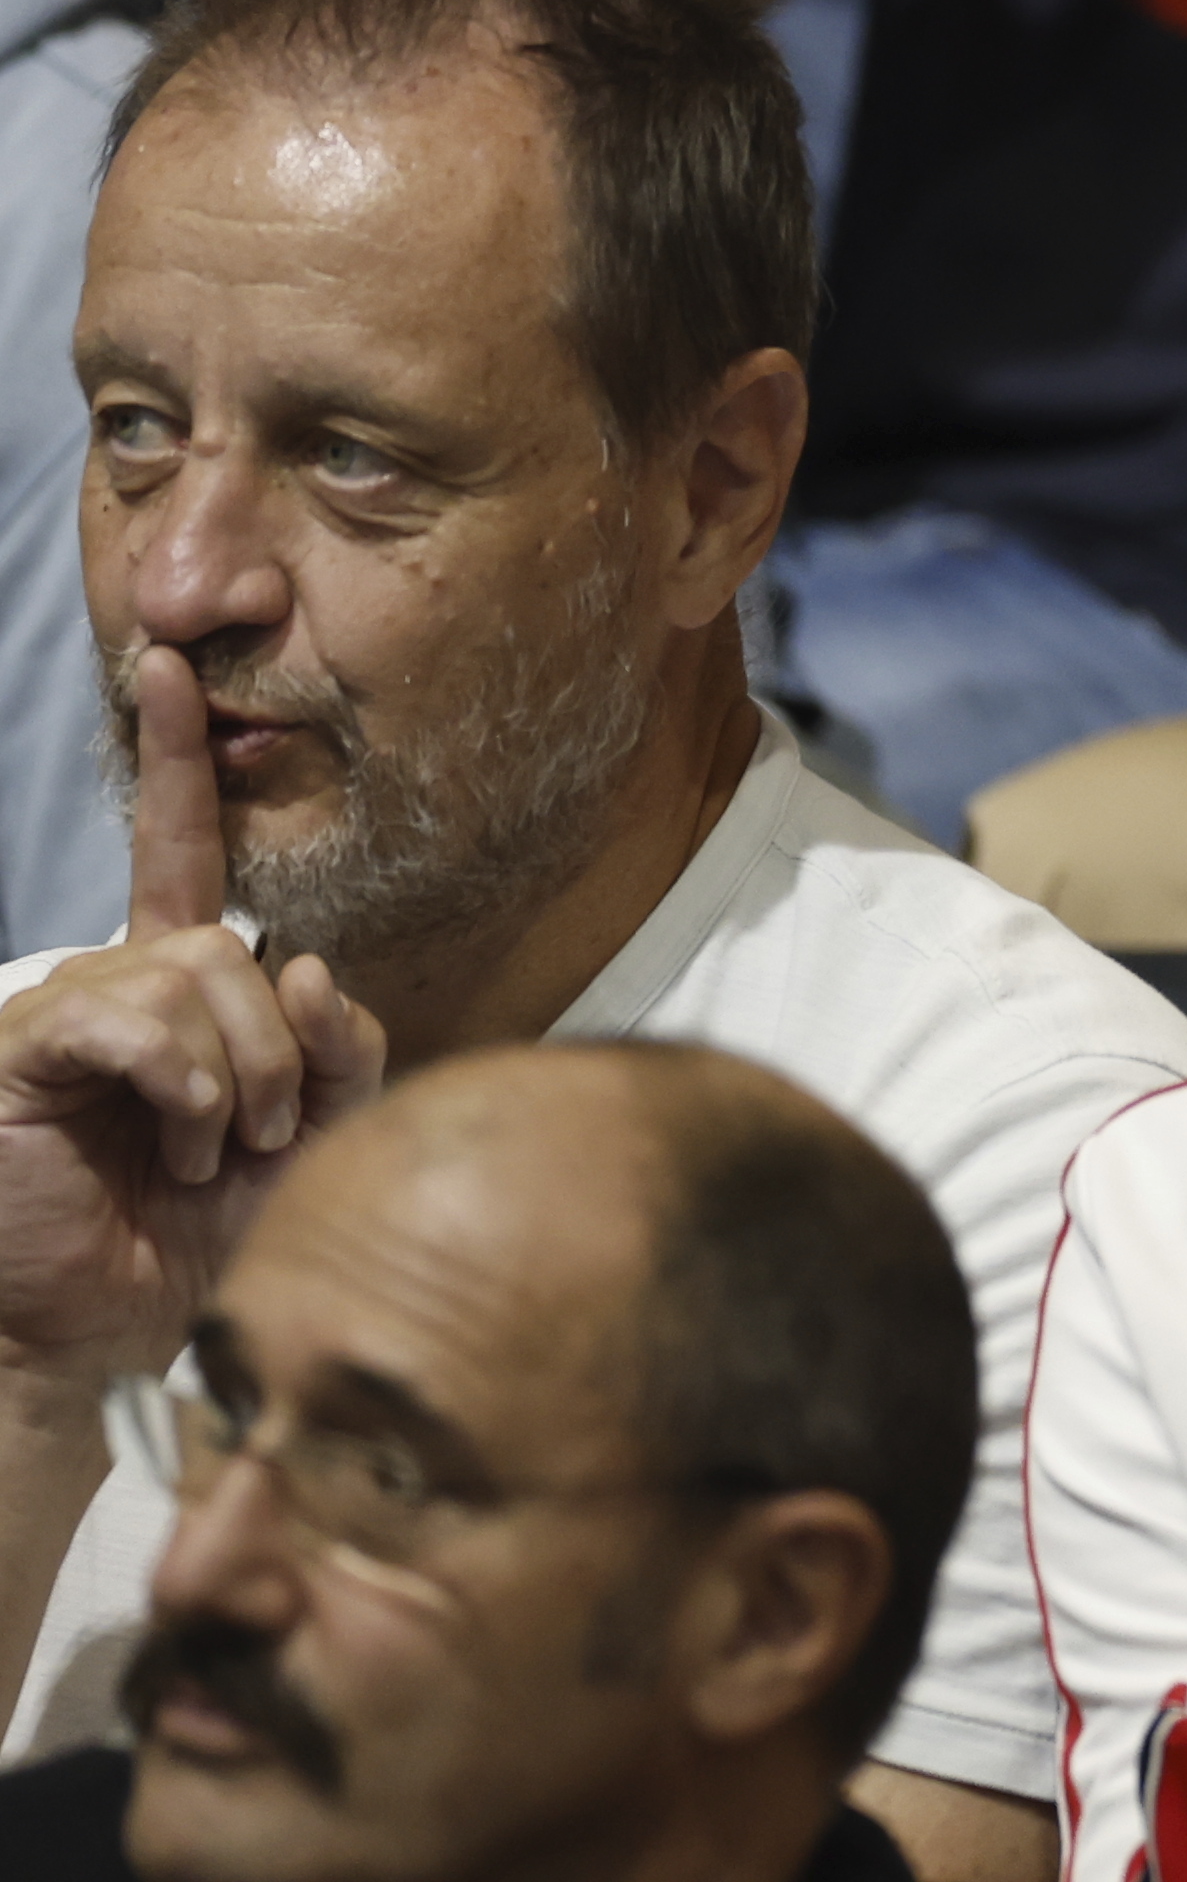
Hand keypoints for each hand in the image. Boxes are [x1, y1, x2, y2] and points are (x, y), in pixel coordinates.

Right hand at [0, 652, 384, 1379]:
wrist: (91, 1336)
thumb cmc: (191, 1237)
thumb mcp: (308, 1135)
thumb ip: (338, 1048)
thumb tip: (313, 965)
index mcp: (172, 987)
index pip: (179, 854)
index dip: (174, 761)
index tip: (172, 666)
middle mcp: (112, 982)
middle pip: (233, 945)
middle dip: (279, 1049)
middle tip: (258, 1138)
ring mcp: (61, 1011)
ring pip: (198, 974)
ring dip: (240, 1075)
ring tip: (212, 1151)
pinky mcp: (22, 1050)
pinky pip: (131, 1017)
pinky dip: (183, 1079)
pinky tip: (179, 1137)